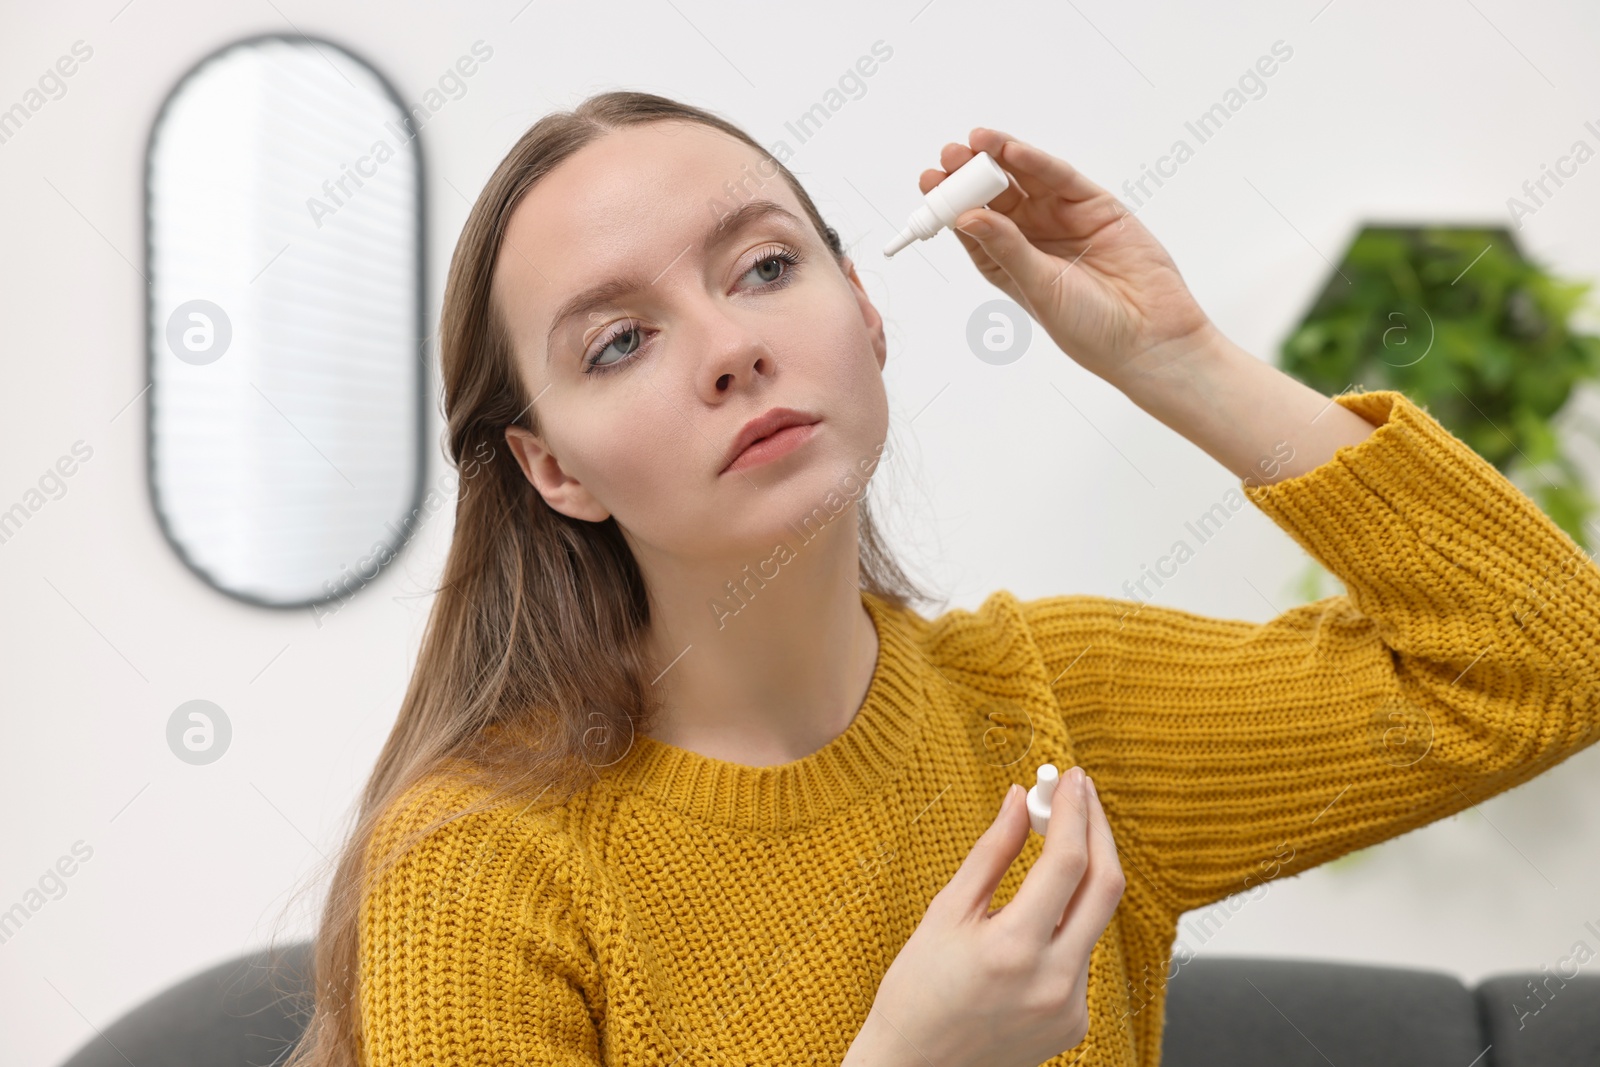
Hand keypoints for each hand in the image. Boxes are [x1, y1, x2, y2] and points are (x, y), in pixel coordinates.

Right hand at [849, 769, 1125, 1066]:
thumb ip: (991, 853)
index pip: (1067, 863)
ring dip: (1081, 875)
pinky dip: (1067, 921)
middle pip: (1105, 888)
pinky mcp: (1074, 1022)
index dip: (1073, 811)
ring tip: (1053, 841)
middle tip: (1080, 795)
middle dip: (1097, 830)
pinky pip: (1082, 955)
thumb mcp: (945, 913)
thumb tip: (1020, 800)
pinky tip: (1038, 914)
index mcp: (1012, 950)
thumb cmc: (916, 992)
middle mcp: (1052, 983)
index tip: (1069, 780)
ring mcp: (1069, 1007)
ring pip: (1095, 920)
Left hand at [921, 129, 1218, 387]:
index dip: (949, 201)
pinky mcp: (1094, 206)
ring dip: (999, 158)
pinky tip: (1012, 150)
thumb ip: (1005, 249)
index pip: (972, 223)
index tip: (929, 181)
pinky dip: (1036, 162)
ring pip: (1025, 179)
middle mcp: (1031, 237)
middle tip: (949, 154)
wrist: (1148, 336)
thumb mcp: (1037, 287)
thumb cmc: (1090, 328)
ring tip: (974, 141)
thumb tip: (966, 217)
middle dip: (969, 173)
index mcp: (1007, 262)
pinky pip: (1060, 178)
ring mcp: (1062, 218)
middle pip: (994, 195)